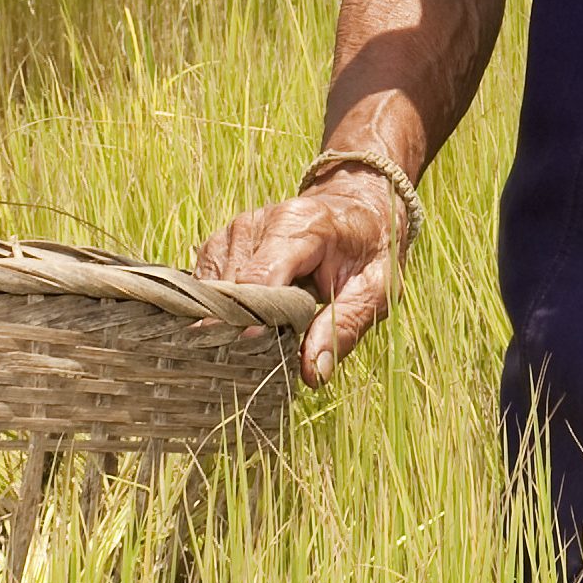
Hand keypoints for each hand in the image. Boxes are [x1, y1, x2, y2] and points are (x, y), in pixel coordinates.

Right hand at [195, 161, 408, 385]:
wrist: (357, 207)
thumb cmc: (369, 249)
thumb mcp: (376, 288)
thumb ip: (345, 327)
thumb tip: (314, 374)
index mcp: (301, 226)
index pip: (258, 279)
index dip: (251, 321)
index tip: (251, 356)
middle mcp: (258, 223)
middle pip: (229, 289)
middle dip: (240, 329)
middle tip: (256, 364)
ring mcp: (235, 231)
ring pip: (212, 291)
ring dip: (228, 321)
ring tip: (254, 345)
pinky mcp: (221, 242)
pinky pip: (206, 286)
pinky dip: (218, 310)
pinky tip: (241, 326)